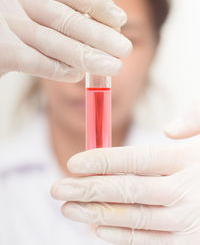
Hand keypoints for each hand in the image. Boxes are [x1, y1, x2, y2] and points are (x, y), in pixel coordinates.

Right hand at [0, 0, 131, 80]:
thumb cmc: (1, 20)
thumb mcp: (22, 4)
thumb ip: (50, 10)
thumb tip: (94, 25)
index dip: (99, 5)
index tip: (120, 19)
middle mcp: (17, 0)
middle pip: (69, 19)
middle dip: (100, 36)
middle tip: (124, 49)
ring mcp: (9, 25)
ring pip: (57, 41)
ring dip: (88, 55)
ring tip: (113, 66)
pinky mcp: (3, 52)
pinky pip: (39, 62)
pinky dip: (60, 69)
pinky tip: (77, 74)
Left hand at [51, 104, 199, 243]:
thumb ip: (194, 118)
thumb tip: (168, 129)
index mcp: (186, 160)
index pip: (137, 159)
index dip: (103, 160)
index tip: (74, 162)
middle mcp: (186, 191)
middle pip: (129, 190)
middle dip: (89, 189)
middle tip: (58, 188)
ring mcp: (187, 221)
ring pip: (133, 218)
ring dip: (96, 214)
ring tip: (68, 208)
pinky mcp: (188, 243)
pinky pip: (148, 241)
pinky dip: (121, 237)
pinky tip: (97, 228)